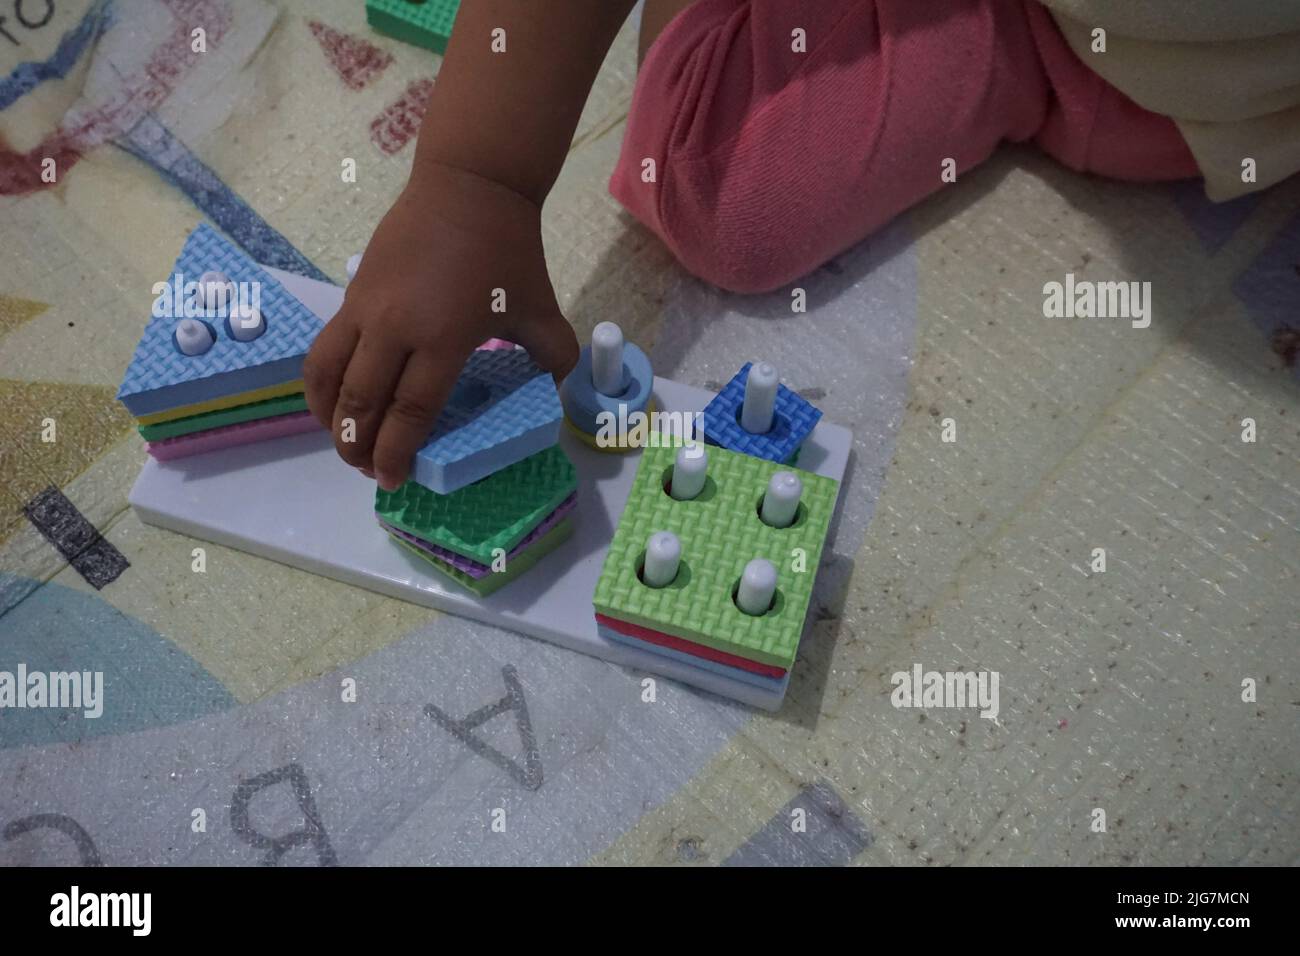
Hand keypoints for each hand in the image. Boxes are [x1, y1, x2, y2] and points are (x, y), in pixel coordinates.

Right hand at [304, 162, 578, 490]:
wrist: (468, 187)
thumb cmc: (506, 252)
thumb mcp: (542, 309)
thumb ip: (553, 357)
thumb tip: (553, 394)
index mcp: (443, 338)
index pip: (409, 410)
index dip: (396, 451)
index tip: (393, 480)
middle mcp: (395, 328)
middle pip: (360, 402)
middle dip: (356, 446)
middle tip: (366, 471)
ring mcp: (365, 309)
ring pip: (327, 376)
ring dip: (329, 417)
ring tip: (341, 440)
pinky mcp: (351, 293)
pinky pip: (325, 348)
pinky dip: (321, 382)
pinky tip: (332, 399)